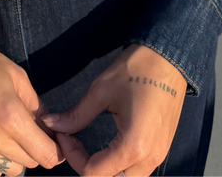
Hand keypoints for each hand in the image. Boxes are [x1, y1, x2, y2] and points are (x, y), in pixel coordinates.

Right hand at [0, 36, 65, 174]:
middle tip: (32, 130)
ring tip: (11, 135)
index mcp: (10, 116)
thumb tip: (49, 128)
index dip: (55, 149)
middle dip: (36, 149)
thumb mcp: (17, 77)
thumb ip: (36, 107)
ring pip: (10, 170)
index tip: (55, 140)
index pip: (45, 154)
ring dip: (17, 157)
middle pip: (30, 164)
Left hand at [40, 44, 186, 176]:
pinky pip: (138, 170)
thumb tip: (51, 124)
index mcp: (133, 146)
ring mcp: (159, 156)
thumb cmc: (136, 69)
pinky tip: (107, 146)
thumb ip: (77, 115)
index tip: (63, 135)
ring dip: (104, 170)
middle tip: (73, 142)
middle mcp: (149, 158)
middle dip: (87, 167)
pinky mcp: (162, 149)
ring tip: (88, 145)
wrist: (169, 56)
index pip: (93, 174)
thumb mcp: (102, 90)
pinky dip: (119, 165)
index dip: (72, 156)